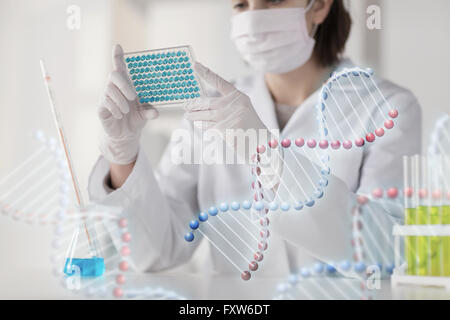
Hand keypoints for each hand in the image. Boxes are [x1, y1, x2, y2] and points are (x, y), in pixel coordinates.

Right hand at [98, 44, 158, 164]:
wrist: (126, 136)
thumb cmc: (135, 119)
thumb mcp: (145, 115)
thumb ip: (150, 111)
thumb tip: (156, 112)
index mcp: (126, 85)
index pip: (120, 67)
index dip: (117, 56)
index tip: (118, 46)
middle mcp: (114, 88)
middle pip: (113, 75)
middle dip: (124, 84)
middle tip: (133, 96)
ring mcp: (106, 96)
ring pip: (109, 90)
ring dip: (121, 101)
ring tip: (127, 111)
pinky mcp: (101, 107)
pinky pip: (105, 103)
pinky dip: (115, 109)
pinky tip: (120, 115)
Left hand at [184, 63, 281, 190]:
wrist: (263, 146)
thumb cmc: (251, 130)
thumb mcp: (241, 112)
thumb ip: (224, 108)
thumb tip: (200, 108)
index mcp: (239, 97)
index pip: (219, 82)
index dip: (205, 73)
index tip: (195, 64)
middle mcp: (234, 104)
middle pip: (206, 102)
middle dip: (193, 104)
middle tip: (185, 105)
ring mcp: (229, 117)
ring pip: (203, 116)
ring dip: (193, 117)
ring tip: (188, 116)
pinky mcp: (225, 130)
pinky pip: (208, 128)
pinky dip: (204, 128)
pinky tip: (202, 127)